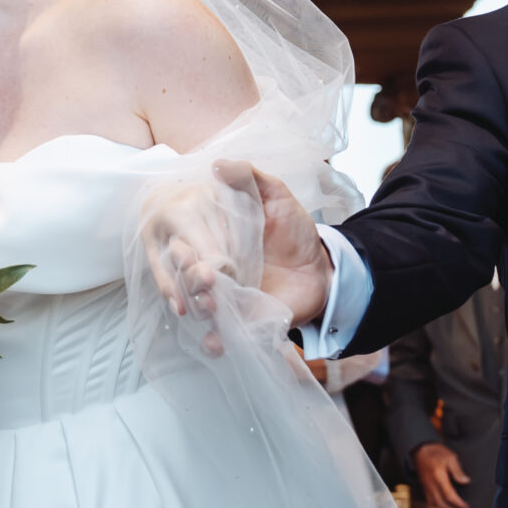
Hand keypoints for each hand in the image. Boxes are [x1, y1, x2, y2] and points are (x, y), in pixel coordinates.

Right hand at [143, 162, 334, 352]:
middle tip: (205, 278)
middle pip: (184, 277)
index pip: (184, 246)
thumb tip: (218, 164)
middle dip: (188, 279)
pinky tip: (214, 342)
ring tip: (210, 306)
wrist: (325, 269)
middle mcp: (211, 270)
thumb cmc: (297, 232)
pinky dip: (212, 342)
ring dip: (198, 307)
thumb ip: (250, 178)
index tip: (187, 253)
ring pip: (197, 306)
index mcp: (212, 241)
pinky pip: (218, 336)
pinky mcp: (239, 322)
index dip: (181, 252)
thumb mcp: (277, 197)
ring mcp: (223, 298)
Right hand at [411, 442, 472, 507]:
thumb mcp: (450, 457)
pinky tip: (444, 507)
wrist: (419, 449)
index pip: (449, 496)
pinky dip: (438, 506)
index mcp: (438, 476)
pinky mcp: (424, 486)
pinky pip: (429, 500)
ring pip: (435, 504)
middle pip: (441, 504)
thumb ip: (458, 471)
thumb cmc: (436, 451)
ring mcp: (426, 486)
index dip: (459, 504)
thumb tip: (465, 481)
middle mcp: (430, 483)